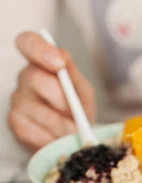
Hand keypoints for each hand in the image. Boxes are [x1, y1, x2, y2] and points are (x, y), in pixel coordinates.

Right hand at [8, 31, 95, 150]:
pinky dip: (50, 139)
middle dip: (61, 101)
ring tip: (72, 133)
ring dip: (61, 126)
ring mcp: (17, 99)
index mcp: (42, 62)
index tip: (59, 64)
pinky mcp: (15, 122)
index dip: (40, 49)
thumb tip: (63, 58)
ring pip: (38, 110)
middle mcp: (26, 77)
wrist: (75, 138)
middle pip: (36, 79)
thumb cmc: (78, 110)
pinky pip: (33, 131)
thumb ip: (74, 76)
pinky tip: (57, 140)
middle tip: (77, 117)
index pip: (28, 42)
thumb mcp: (83, 92)